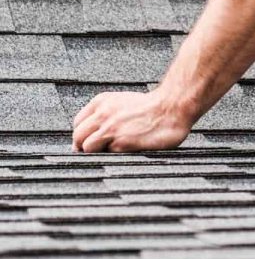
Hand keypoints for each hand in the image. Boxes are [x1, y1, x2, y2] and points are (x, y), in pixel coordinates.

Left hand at [71, 88, 192, 152]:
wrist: (174, 106)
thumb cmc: (152, 106)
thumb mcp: (122, 102)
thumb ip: (105, 115)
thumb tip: (89, 136)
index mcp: (102, 101)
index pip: (78, 123)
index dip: (84, 134)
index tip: (91, 140)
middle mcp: (103, 114)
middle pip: (77, 137)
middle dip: (86, 146)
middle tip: (101, 149)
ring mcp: (110, 129)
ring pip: (86, 148)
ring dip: (97, 152)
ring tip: (114, 150)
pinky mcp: (120, 143)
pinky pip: (104, 156)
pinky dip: (112, 157)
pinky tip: (125, 152)